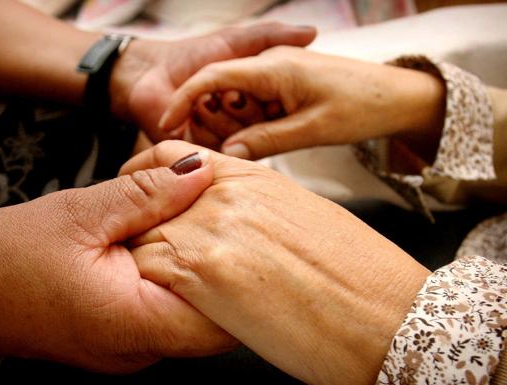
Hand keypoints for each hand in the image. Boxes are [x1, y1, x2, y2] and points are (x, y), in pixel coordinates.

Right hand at [0, 158, 233, 371]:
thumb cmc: (6, 256)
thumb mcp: (82, 212)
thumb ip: (148, 194)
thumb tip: (201, 171)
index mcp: (132, 323)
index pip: (225, 322)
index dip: (252, 279)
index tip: (260, 235)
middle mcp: (139, 348)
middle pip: (216, 319)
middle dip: (232, 268)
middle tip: (237, 218)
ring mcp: (130, 347)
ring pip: (193, 315)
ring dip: (203, 271)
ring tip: (205, 223)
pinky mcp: (121, 335)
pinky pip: (167, 311)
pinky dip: (177, 278)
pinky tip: (170, 242)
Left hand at [109, 24, 315, 143]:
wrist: (149, 70)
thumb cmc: (192, 53)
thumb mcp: (235, 41)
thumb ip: (271, 36)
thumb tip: (312, 32)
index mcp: (258, 102)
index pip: (280, 113)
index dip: (272, 103)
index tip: (261, 91)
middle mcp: (244, 124)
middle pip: (258, 132)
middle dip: (241, 110)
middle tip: (225, 95)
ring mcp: (222, 140)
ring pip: (234, 143)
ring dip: (217, 118)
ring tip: (203, 102)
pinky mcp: (200, 152)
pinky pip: (209, 151)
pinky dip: (198, 130)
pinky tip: (186, 117)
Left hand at [121, 141, 430, 384]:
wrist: (385, 314)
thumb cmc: (354, 271)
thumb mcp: (297, 215)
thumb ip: (249, 205)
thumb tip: (220, 210)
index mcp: (249, 176)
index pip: (169, 157)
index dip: (141, 175)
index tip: (136, 198)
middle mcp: (224, 193)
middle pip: (147, 201)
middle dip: (139, 230)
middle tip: (149, 258)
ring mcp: (211, 228)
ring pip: (141, 238)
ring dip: (146, 264)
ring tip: (173, 291)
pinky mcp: (203, 271)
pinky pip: (147, 271)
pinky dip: (150, 291)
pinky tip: (179, 306)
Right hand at [159, 48, 444, 159]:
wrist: (401, 95)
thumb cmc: (363, 106)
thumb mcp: (312, 129)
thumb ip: (266, 141)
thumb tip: (227, 155)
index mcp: (273, 67)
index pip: (212, 77)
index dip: (183, 100)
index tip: (165, 125)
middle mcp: (270, 64)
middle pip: (221, 93)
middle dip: (220, 122)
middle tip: (242, 147)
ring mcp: (278, 72)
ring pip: (238, 101)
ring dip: (241, 125)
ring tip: (271, 140)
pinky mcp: (286, 83)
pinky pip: (256, 104)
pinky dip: (256, 123)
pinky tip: (275, 136)